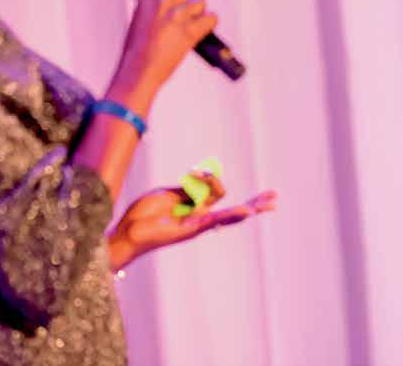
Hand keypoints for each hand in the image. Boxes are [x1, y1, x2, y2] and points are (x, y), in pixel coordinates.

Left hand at [108, 172, 275, 270]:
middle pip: (234, 208)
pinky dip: (231, 215)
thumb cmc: (144, 215)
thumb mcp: (168, 193)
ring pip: (229, 213)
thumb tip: (207, 177)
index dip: (214, 179)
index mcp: (195, 207)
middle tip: (275, 198)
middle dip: (255, 203)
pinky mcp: (192, 229)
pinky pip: (215, 220)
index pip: (218, 194)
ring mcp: (198, 224)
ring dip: (249, 206)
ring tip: (270, 203)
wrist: (127, 232)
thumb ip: (190, 187)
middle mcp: (200, 217)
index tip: (195, 171)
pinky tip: (246, 212)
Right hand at [114, 0, 217, 95]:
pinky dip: (209, 24)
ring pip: (200, 2)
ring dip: (197, 13)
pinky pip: (211, 18)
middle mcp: (163, 2)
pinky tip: (201, 30)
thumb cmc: (136, 50)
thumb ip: (154, 4)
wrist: (139, 71)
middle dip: (186, 0)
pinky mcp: (191, 31)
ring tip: (189, 25)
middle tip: (182, 15)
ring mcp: (178, 16)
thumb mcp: (138, 18)